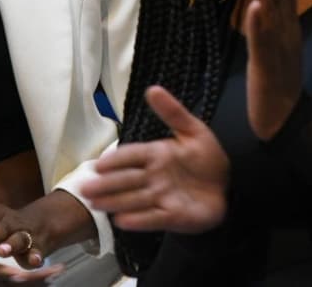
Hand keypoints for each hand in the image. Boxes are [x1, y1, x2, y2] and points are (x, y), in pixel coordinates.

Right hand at [0, 179, 63, 285]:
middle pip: (8, 281)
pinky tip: (46, 278)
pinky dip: (27, 282)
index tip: (30, 265)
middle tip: (55, 271)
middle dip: (32, 277)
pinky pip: (9, 285)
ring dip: (34, 281)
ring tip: (57, 273)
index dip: (10, 269)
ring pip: (11, 286)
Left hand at [0, 191, 86, 269]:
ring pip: (19, 239)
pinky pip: (36, 252)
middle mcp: (11, 222)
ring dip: (12, 245)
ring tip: (2, 252)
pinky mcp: (34, 248)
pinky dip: (36, 256)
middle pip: (2, 228)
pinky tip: (34, 260)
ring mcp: (24, 234)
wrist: (33, 223)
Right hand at [82, 86, 228, 233]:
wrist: (226, 185)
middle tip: (85, 188)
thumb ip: (172, 112)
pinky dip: (138, 220)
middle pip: (127, 179)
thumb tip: (153, 89)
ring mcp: (162, 197)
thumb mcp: (193, 130)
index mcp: (156, 154)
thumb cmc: (206, 157)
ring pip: (135, 199)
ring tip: (95, 204)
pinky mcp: (173, 216)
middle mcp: (154, 176)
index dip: (115, 160)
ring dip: (115, 202)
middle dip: (106, 184)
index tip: (98, 165)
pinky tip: (121, 221)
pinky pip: (154, 217)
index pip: (131, 155)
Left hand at [244, 0, 303, 140]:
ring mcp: (278, 48)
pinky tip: (255, 7)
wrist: (283, 118)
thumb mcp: (275, 45)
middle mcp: (286, 32)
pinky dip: (258, 23)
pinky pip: (262, 42)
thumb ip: (272, 22)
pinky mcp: (266, 65)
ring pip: (273, 11)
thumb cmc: (277, 80)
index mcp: (288, 27)